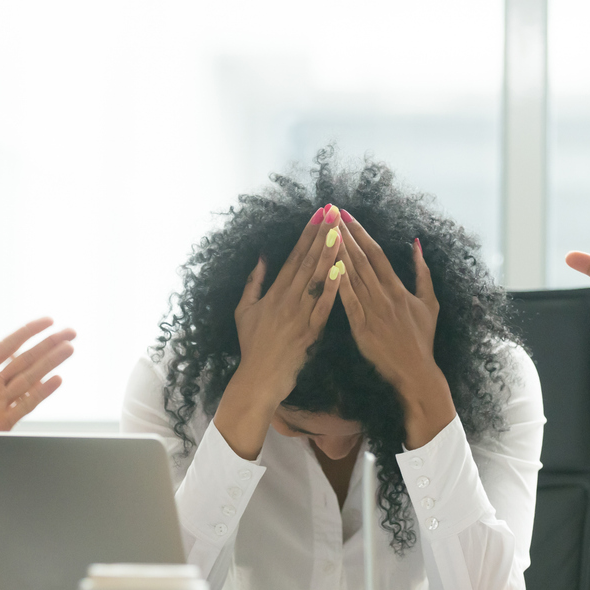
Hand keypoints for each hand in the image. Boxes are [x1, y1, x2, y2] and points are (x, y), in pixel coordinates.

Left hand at [0, 315, 75, 434]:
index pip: (7, 346)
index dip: (28, 333)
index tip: (47, 320)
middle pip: (26, 360)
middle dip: (49, 345)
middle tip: (71, 331)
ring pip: (30, 378)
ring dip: (51, 363)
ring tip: (70, 348)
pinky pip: (23, 405)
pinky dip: (40, 393)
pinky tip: (56, 380)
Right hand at [213, 205, 343, 458]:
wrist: (259, 378)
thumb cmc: (252, 346)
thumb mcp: (245, 311)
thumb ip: (254, 282)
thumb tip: (261, 257)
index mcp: (274, 293)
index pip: (294, 256)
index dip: (307, 234)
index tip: (318, 214)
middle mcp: (288, 299)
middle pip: (308, 261)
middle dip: (322, 235)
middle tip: (334, 212)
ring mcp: (300, 314)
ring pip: (317, 279)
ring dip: (330, 253)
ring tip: (341, 230)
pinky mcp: (311, 331)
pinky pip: (324, 306)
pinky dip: (334, 288)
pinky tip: (344, 270)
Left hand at [337, 213, 455, 448]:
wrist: (415, 370)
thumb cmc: (422, 338)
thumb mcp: (429, 302)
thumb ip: (422, 273)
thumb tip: (417, 245)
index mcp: (398, 288)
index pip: (377, 254)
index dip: (361, 233)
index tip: (348, 215)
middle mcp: (384, 296)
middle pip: (361, 260)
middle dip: (345, 235)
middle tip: (331, 215)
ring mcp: (372, 311)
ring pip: (353, 277)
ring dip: (338, 253)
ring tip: (325, 232)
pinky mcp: (361, 327)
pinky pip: (348, 302)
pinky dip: (339, 284)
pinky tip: (328, 268)